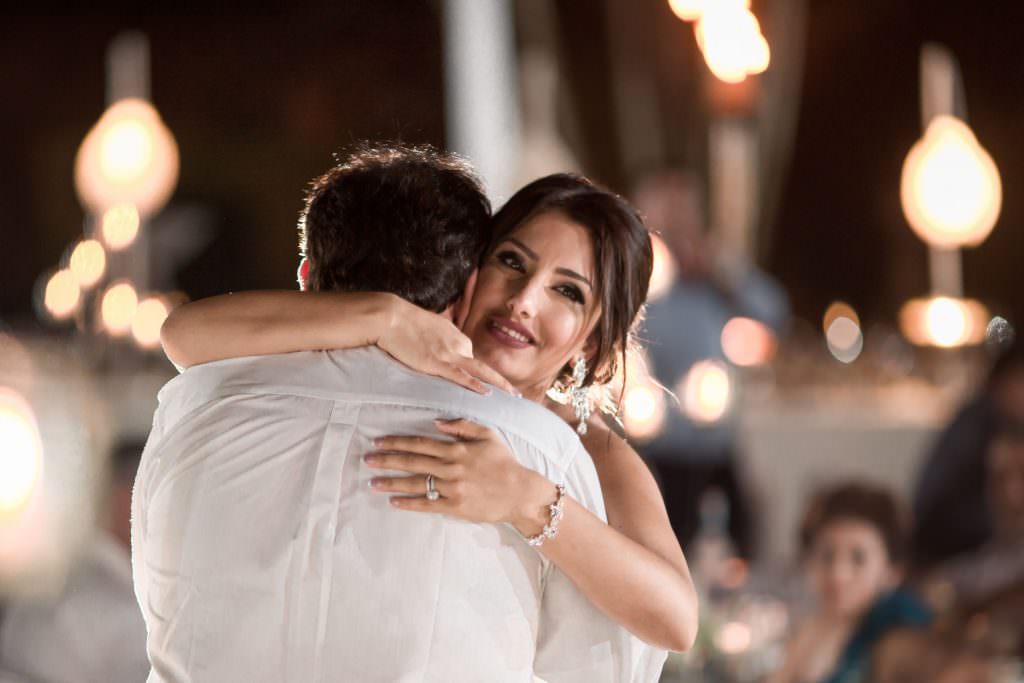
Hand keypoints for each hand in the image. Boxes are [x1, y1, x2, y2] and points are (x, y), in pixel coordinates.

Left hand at [365, 418, 555, 533]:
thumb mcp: (487, 435)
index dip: (397, 442)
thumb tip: (436, 423)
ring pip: (415, 483)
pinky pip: (427, 504)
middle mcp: (451, 467)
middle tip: (367, 460)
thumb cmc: (504, 461)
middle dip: (387, 460)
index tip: (379, 441)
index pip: (420, 443)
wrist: (520, 492)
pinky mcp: (455, 507)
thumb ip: (462, 426)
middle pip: (412, 461)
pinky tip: (393, 501)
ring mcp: (452, 488)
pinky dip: (408, 503)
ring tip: (372, 482)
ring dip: (391, 482)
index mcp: (457, 449)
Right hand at [375, 296, 517, 395]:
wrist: (391, 317)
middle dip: (500, 381)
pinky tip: (486, 393)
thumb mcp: (427, 327)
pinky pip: (460, 375)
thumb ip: (436, 339)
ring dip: (499, 384)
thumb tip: (434, 347)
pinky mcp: (436, 362)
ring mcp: (448, 353)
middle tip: (515, 394)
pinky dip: (473, 384)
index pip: (469, 356)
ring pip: (479, 371)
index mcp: (455, 335)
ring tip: (513, 396)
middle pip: (482, 365)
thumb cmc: (403, 322)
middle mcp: (457, 343)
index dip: (477, 373)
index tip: (487, 385)